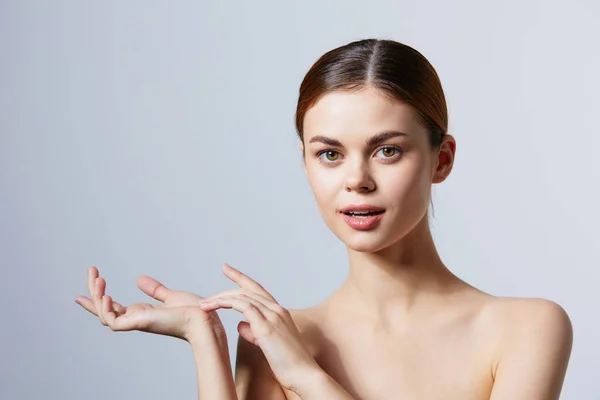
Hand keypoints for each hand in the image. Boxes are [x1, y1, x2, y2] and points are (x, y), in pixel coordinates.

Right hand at [75, 266, 225, 342]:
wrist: (204, 319)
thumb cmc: (192, 312)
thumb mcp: (170, 296)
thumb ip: (154, 290)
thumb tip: (139, 279)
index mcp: (141, 314)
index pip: (112, 308)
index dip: (97, 300)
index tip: (81, 294)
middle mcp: (135, 319)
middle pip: (104, 310)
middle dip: (93, 293)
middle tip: (92, 270)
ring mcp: (136, 322)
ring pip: (104, 314)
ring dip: (97, 297)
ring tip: (99, 278)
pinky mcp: (139, 323)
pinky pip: (113, 321)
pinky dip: (106, 309)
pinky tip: (107, 295)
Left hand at [199, 263, 319, 393]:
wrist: (304, 374)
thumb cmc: (289, 364)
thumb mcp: (269, 344)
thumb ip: (254, 332)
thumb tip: (240, 325)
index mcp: (280, 313)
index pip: (258, 290)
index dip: (241, 278)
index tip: (227, 269)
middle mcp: (277, 310)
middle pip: (247, 290)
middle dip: (227, 285)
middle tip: (209, 291)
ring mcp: (273, 316)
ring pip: (242, 296)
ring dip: (220, 298)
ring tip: (204, 305)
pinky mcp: (266, 326)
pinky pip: (242, 306)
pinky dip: (226, 303)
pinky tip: (214, 307)